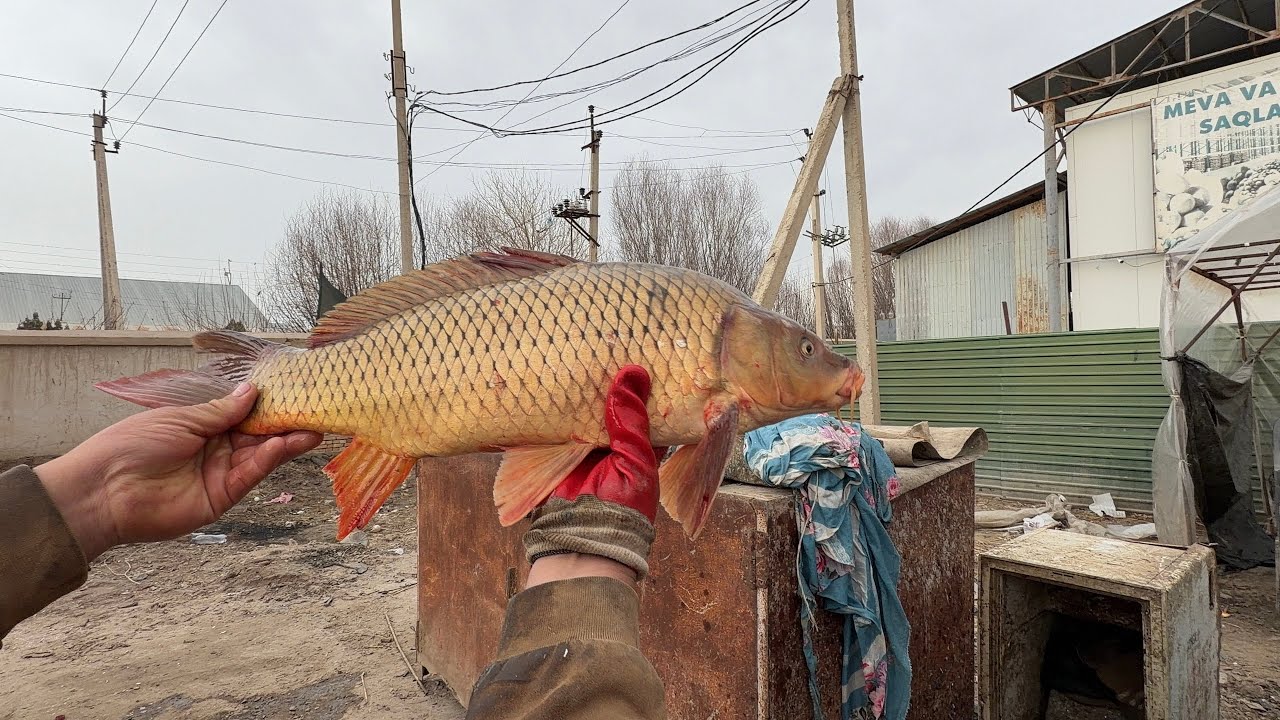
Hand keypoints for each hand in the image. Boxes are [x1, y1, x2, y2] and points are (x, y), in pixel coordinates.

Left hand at [35, 383, 321, 560]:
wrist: (105, 490)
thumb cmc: (132, 445)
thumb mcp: (181, 419)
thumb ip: (222, 410)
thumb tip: (252, 391)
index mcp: (202, 425)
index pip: (244, 413)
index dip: (269, 404)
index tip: (296, 393)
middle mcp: (215, 448)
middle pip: (258, 434)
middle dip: (286, 423)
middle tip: (317, 411)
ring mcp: (220, 473)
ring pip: (261, 454)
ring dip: (287, 441)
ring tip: (314, 428)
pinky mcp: (222, 497)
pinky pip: (251, 474)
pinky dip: (271, 459)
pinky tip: (288, 444)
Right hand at [524, 365, 662, 586]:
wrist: (582, 543)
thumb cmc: (621, 508)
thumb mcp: (636, 460)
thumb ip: (633, 420)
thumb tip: (633, 373)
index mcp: (642, 446)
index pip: (646, 407)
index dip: (643, 383)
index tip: (640, 351)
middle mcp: (615, 443)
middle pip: (613, 404)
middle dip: (609, 381)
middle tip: (606, 342)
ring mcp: (587, 446)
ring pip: (586, 410)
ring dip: (582, 390)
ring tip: (579, 353)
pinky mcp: (560, 450)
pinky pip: (559, 422)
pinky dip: (558, 405)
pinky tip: (556, 379)